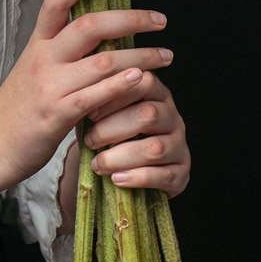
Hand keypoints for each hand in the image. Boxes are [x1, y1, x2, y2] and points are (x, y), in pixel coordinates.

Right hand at [0, 0, 177, 189]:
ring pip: (102, 61)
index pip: (56, 0)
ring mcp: (50, 85)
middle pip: (89, 25)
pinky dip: (122, 84)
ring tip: (166, 56)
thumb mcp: (34, 67)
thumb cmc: (19, 106)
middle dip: (130, 19)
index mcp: (38, 43)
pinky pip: (96, 95)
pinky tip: (143, 79)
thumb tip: (100, 30)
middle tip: (159, 19)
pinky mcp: (58, 113)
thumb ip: (62, 50)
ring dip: (141, 56)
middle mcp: (43, 58)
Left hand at [82, 70, 189, 197]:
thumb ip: (99, 96)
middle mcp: (173, 116)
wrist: (122, 167)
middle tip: (90, 141)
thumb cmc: (109, 132)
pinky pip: (164, 176)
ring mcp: (179, 145)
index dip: (117, 96)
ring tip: (97, 164)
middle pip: (149, 115)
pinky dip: (137, 177)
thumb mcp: (104, 111)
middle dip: (114, 129)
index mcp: (156, 92)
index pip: (144, 82)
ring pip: (155, 148)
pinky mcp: (181, 173)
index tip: (90, 111)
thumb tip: (79, 87)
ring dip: (121, 157)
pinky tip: (116, 179)